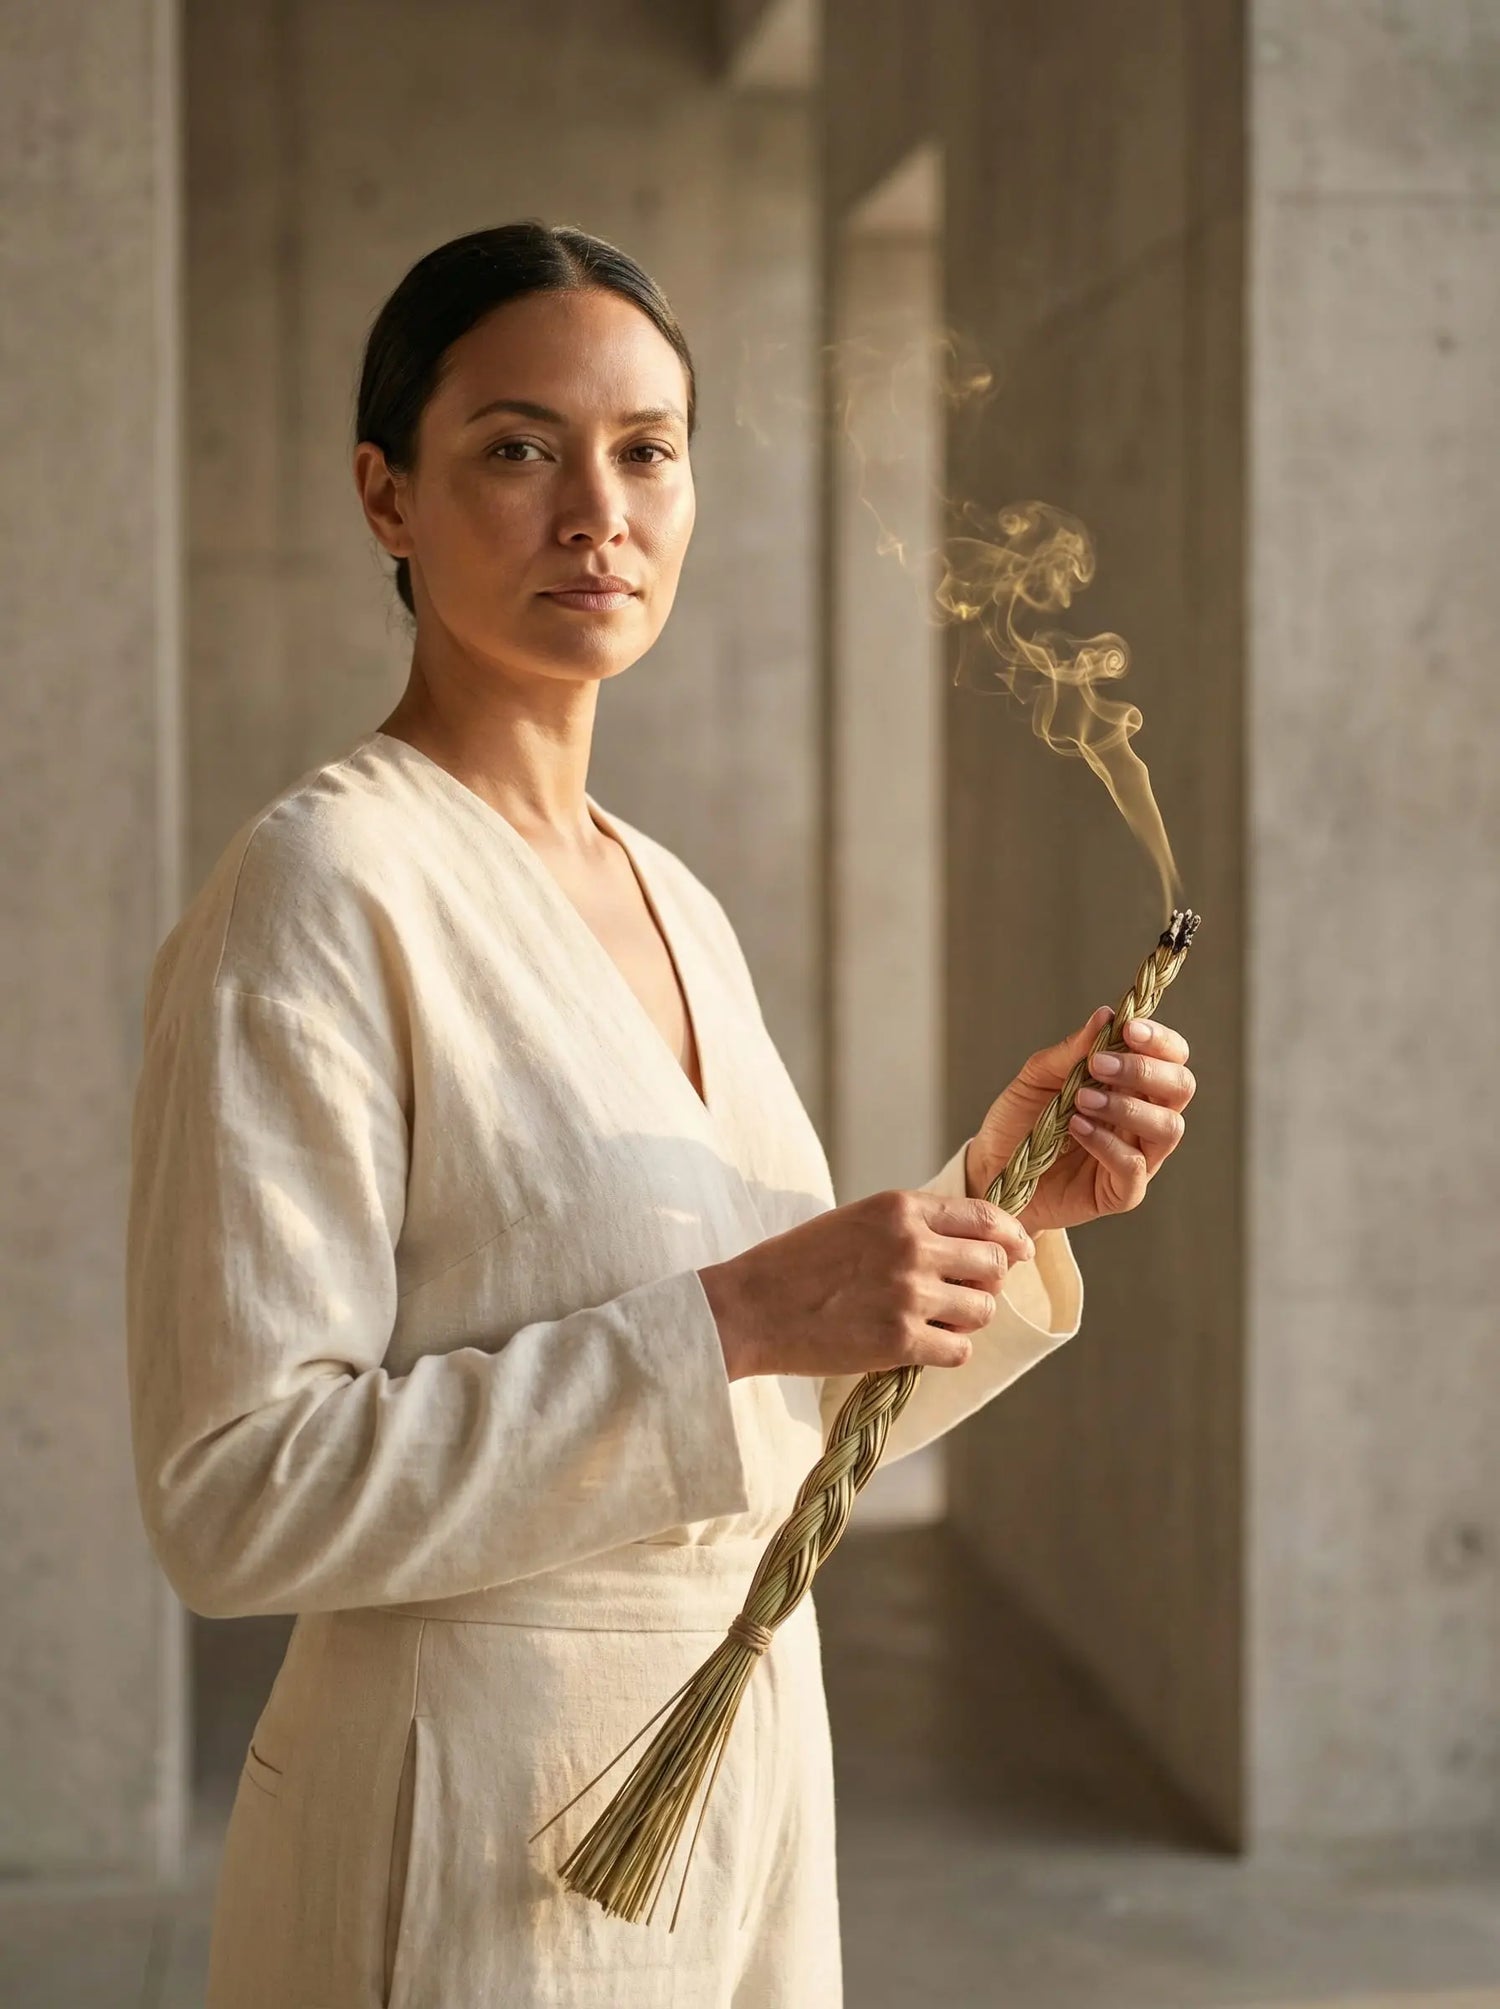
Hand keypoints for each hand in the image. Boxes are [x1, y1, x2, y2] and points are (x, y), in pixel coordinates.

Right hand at [698, 1189, 1035, 1381]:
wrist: (749, 1308)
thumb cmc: (798, 1264)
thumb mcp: (857, 1221)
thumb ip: (912, 1225)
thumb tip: (973, 1244)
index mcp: (900, 1207)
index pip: (987, 1217)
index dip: (1012, 1238)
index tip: (1019, 1252)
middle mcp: (912, 1245)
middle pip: (995, 1265)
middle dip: (988, 1283)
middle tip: (962, 1294)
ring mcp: (908, 1295)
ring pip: (983, 1310)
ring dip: (967, 1320)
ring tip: (934, 1322)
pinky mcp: (899, 1342)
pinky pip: (959, 1350)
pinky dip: (947, 1352)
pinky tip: (920, 1347)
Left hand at [965, 1006, 1195, 1234]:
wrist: (992, 1169)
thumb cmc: (1021, 1119)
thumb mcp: (1038, 1076)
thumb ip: (1072, 1050)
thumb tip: (1106, 1015)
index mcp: (1132, 1085)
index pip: (1172, 1058)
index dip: (1160, 1041)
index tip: (1129, 1029)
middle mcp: (1144, 1118)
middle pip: (1180, 1089)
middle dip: (1145, 1070)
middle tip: (1098, 1064)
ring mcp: (1138, 1157)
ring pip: (1167, 1128)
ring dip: (1126, 1107)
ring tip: (1081, 1099)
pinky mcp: (1121, 1192)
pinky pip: (1133, 1167)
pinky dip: (1108, 1144)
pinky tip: (1077, 1128)